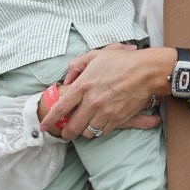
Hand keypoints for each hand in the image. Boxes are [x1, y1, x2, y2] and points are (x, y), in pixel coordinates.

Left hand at [40, 45, 168, 138]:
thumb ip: (76, 66)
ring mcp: (105, 112)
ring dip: (83, 132)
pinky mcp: (117, 119)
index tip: (44, 127)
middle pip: (73, 126)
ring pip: (88, 132)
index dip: (50, 120)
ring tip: (83, 129)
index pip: (61, 108)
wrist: (146, 71)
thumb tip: (67, 79)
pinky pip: (103, 131)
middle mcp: (92, 102)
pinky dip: (98, 131)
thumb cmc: (121, 61)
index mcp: (83, 85)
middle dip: (66, 132)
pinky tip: (98, 125)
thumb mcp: (95, 56)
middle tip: (64, 134)